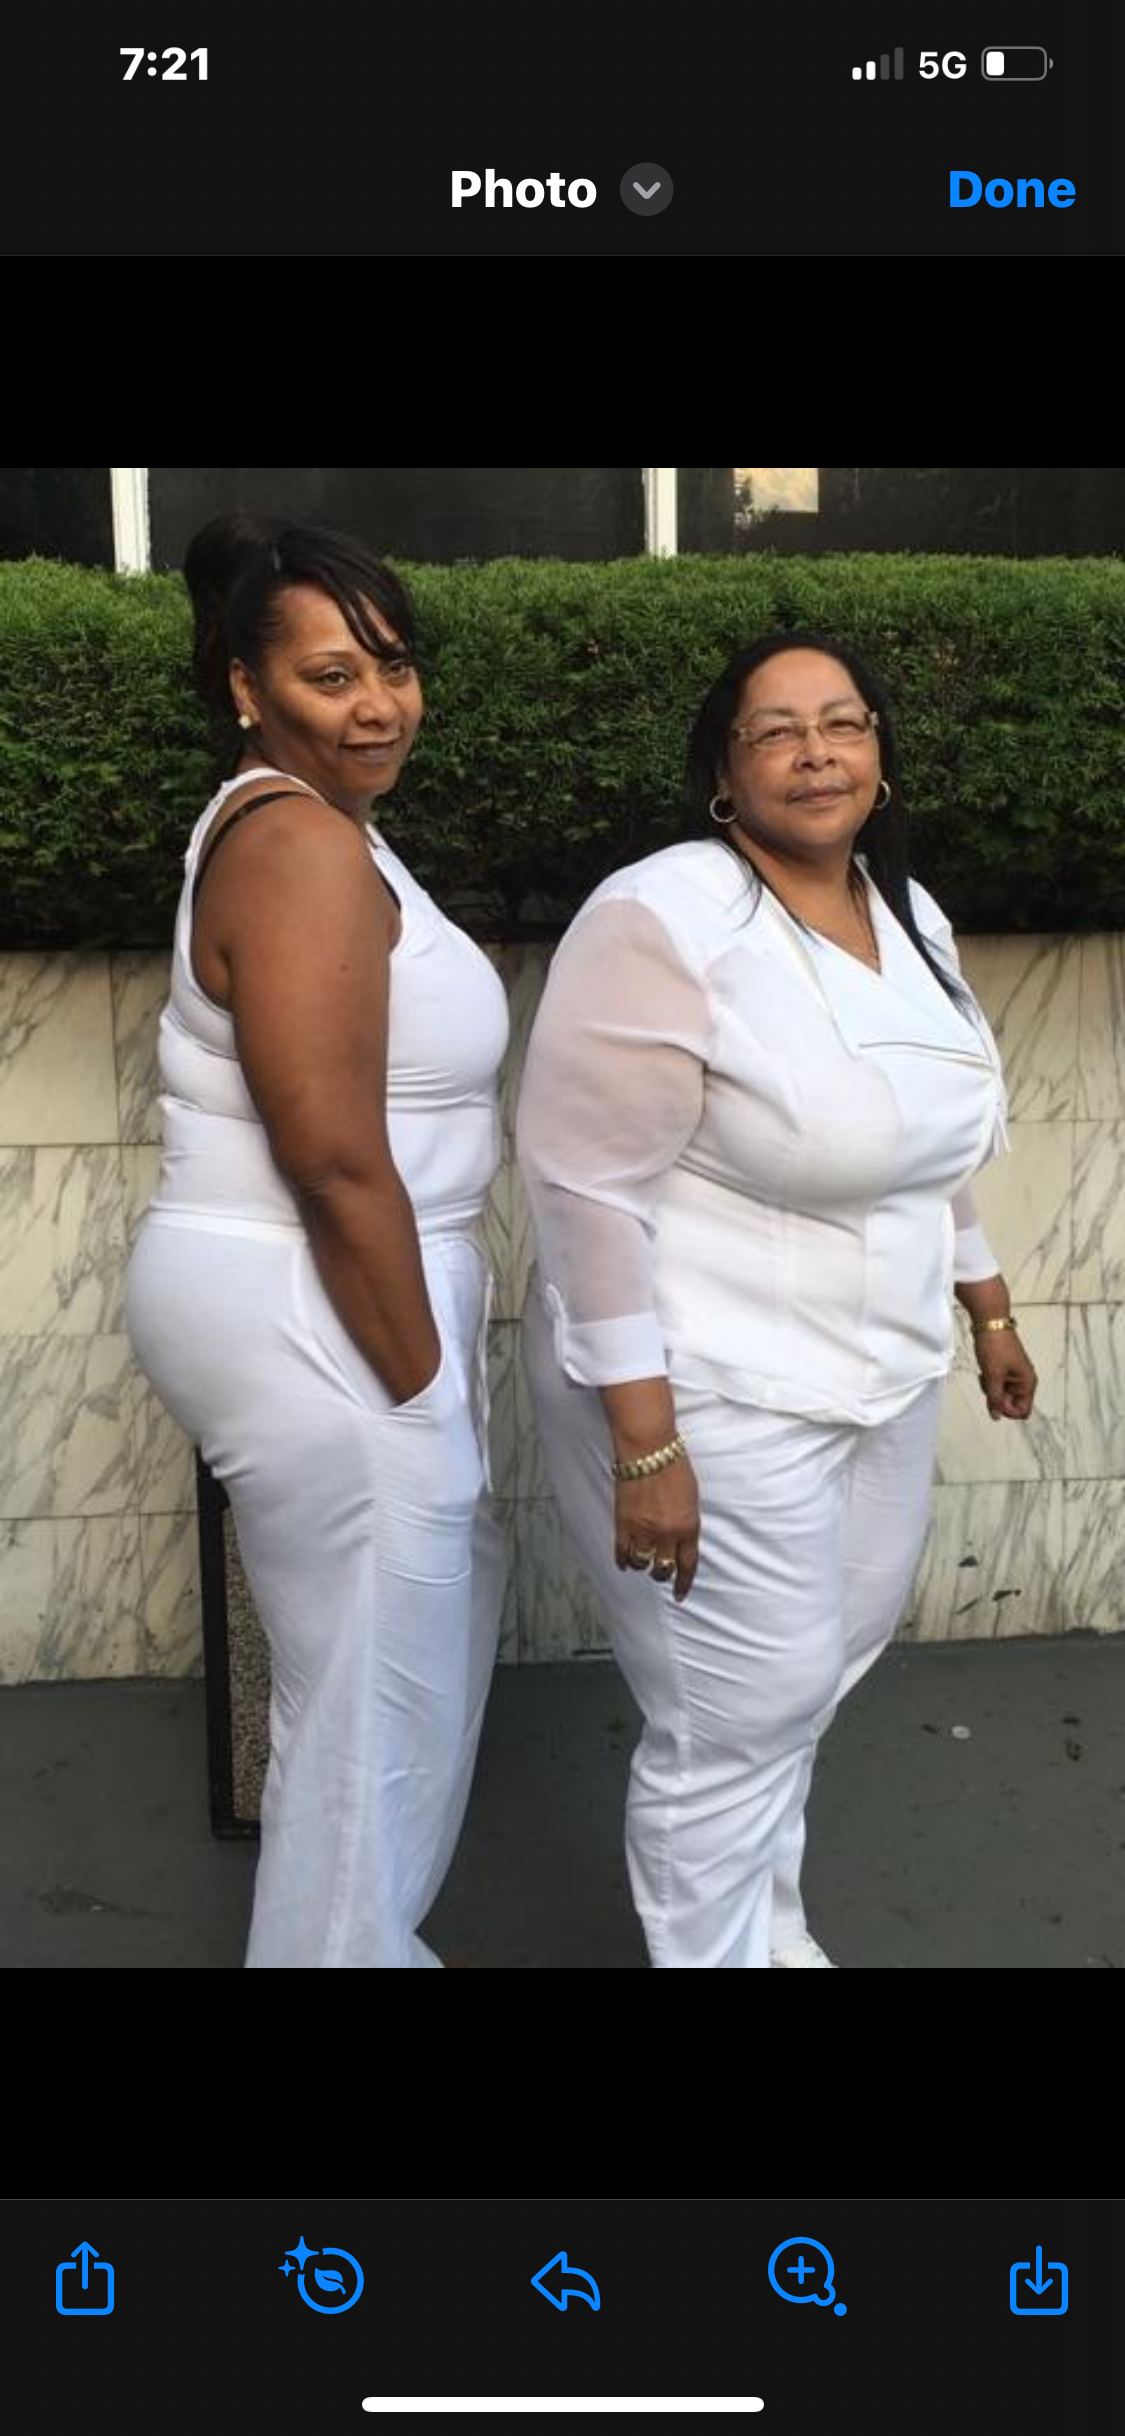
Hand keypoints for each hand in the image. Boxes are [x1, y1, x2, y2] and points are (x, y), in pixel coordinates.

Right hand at [613, 1454, 699, 1603]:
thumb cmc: (673, 1467)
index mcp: (688, 1527)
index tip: (679, 1594)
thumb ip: (687, 1522)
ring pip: (641, 1564)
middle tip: (659, 1571)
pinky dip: (623, 1560)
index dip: (683, 1583)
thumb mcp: (691, 1498)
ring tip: (642, 1559)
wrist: (649, 1450)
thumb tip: (680, 1539)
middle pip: (663, 1568)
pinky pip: (622, 1553)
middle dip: (662, 1573)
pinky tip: (624, 1561)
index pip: (687, 1565)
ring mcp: (643, 1530)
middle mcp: (667, 1533)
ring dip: (642, 1565)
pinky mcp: (623, 1524)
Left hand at [974, 1328, 1036, 1419]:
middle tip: (988, 1383)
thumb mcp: (993, 1376)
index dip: (1007, 1410)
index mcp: (1028, 1383)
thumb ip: (994, 1399)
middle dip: (997, 1398)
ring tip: (986, 1375)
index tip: (995, 1399)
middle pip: (1011, 1404)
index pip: (1023, 1411)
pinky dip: (989, 1381)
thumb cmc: (995, 1346)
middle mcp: (1024, 1381)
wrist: (990, 1323)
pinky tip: (984, 1372)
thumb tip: (996, 1416)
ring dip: (991, 1389)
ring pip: (1002, 1394)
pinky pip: (997, 1384)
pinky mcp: (1005, 1369)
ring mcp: (1015, 1375)